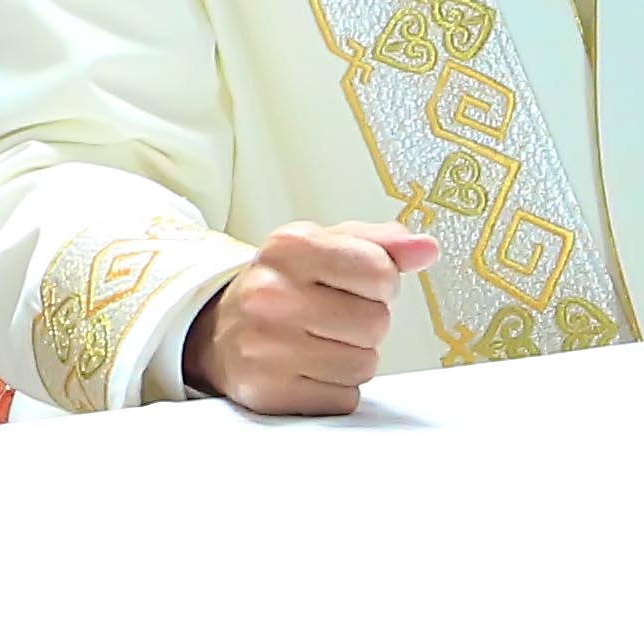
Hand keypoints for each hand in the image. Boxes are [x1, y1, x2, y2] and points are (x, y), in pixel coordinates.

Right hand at [177, 219, 439, 415]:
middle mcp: (271, 293)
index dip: (381, 283)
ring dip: (352, 358)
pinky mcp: (267, 392)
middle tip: (333, 318)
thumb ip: (382, 244)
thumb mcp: (326, 248)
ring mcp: (265, 346)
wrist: (217, 332)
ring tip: (319, 344)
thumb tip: (426, 249)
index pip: (380, 271)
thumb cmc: (284, 286)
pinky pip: (344, 400)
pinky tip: (307, 370)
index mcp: (291, 246)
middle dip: (367, 323)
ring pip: (364, 365)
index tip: (359, 285)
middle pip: (376, 323)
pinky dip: (335, 390)